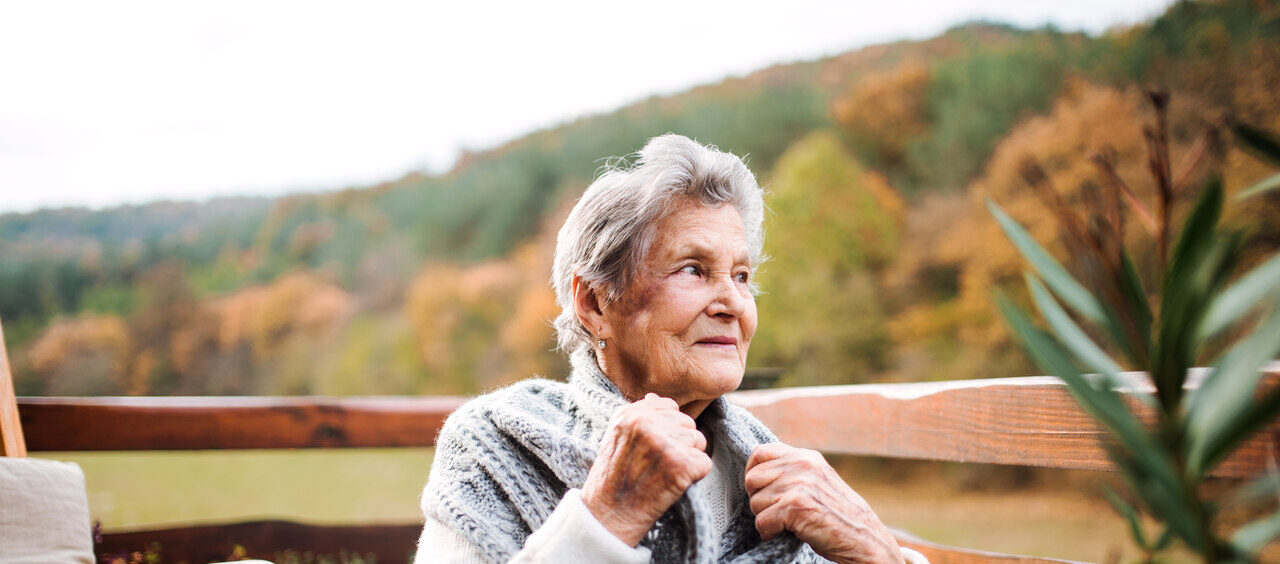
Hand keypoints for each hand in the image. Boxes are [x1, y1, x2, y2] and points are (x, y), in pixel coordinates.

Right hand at [581, 393, 712, 545]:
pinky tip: (671, 485)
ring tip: (662, 475)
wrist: (608, 518)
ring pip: (699, 441)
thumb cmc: (614, 481)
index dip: (668, 430)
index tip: (651, 450)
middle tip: (657, 466)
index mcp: (630, 413)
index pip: (670, 407)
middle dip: (680, 445)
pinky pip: (704, 463)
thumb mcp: (616, 439)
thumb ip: (638, 416)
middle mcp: (645, 423)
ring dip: (687, 460)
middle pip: (688, 424)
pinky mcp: (679, 464)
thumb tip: (655, 397)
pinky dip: (694, 477)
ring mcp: (663, 443)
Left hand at [745, 443, 903, 563]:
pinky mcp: (796, 506)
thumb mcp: (817, 481)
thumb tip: (756, 472)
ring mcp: (799, 484)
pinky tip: (783, 534)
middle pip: (752, 479)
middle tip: (774, 513)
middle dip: (757, 500)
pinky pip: (762, 521)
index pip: (760, 453)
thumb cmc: (838, 515)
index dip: (753, 472)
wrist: (864, 538)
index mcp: (806, 457)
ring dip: (765, 518)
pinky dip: (768, 533)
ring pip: (755, 503)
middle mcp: (802, 465)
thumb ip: (793, 471)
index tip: (759, 490)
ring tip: (785, 524)